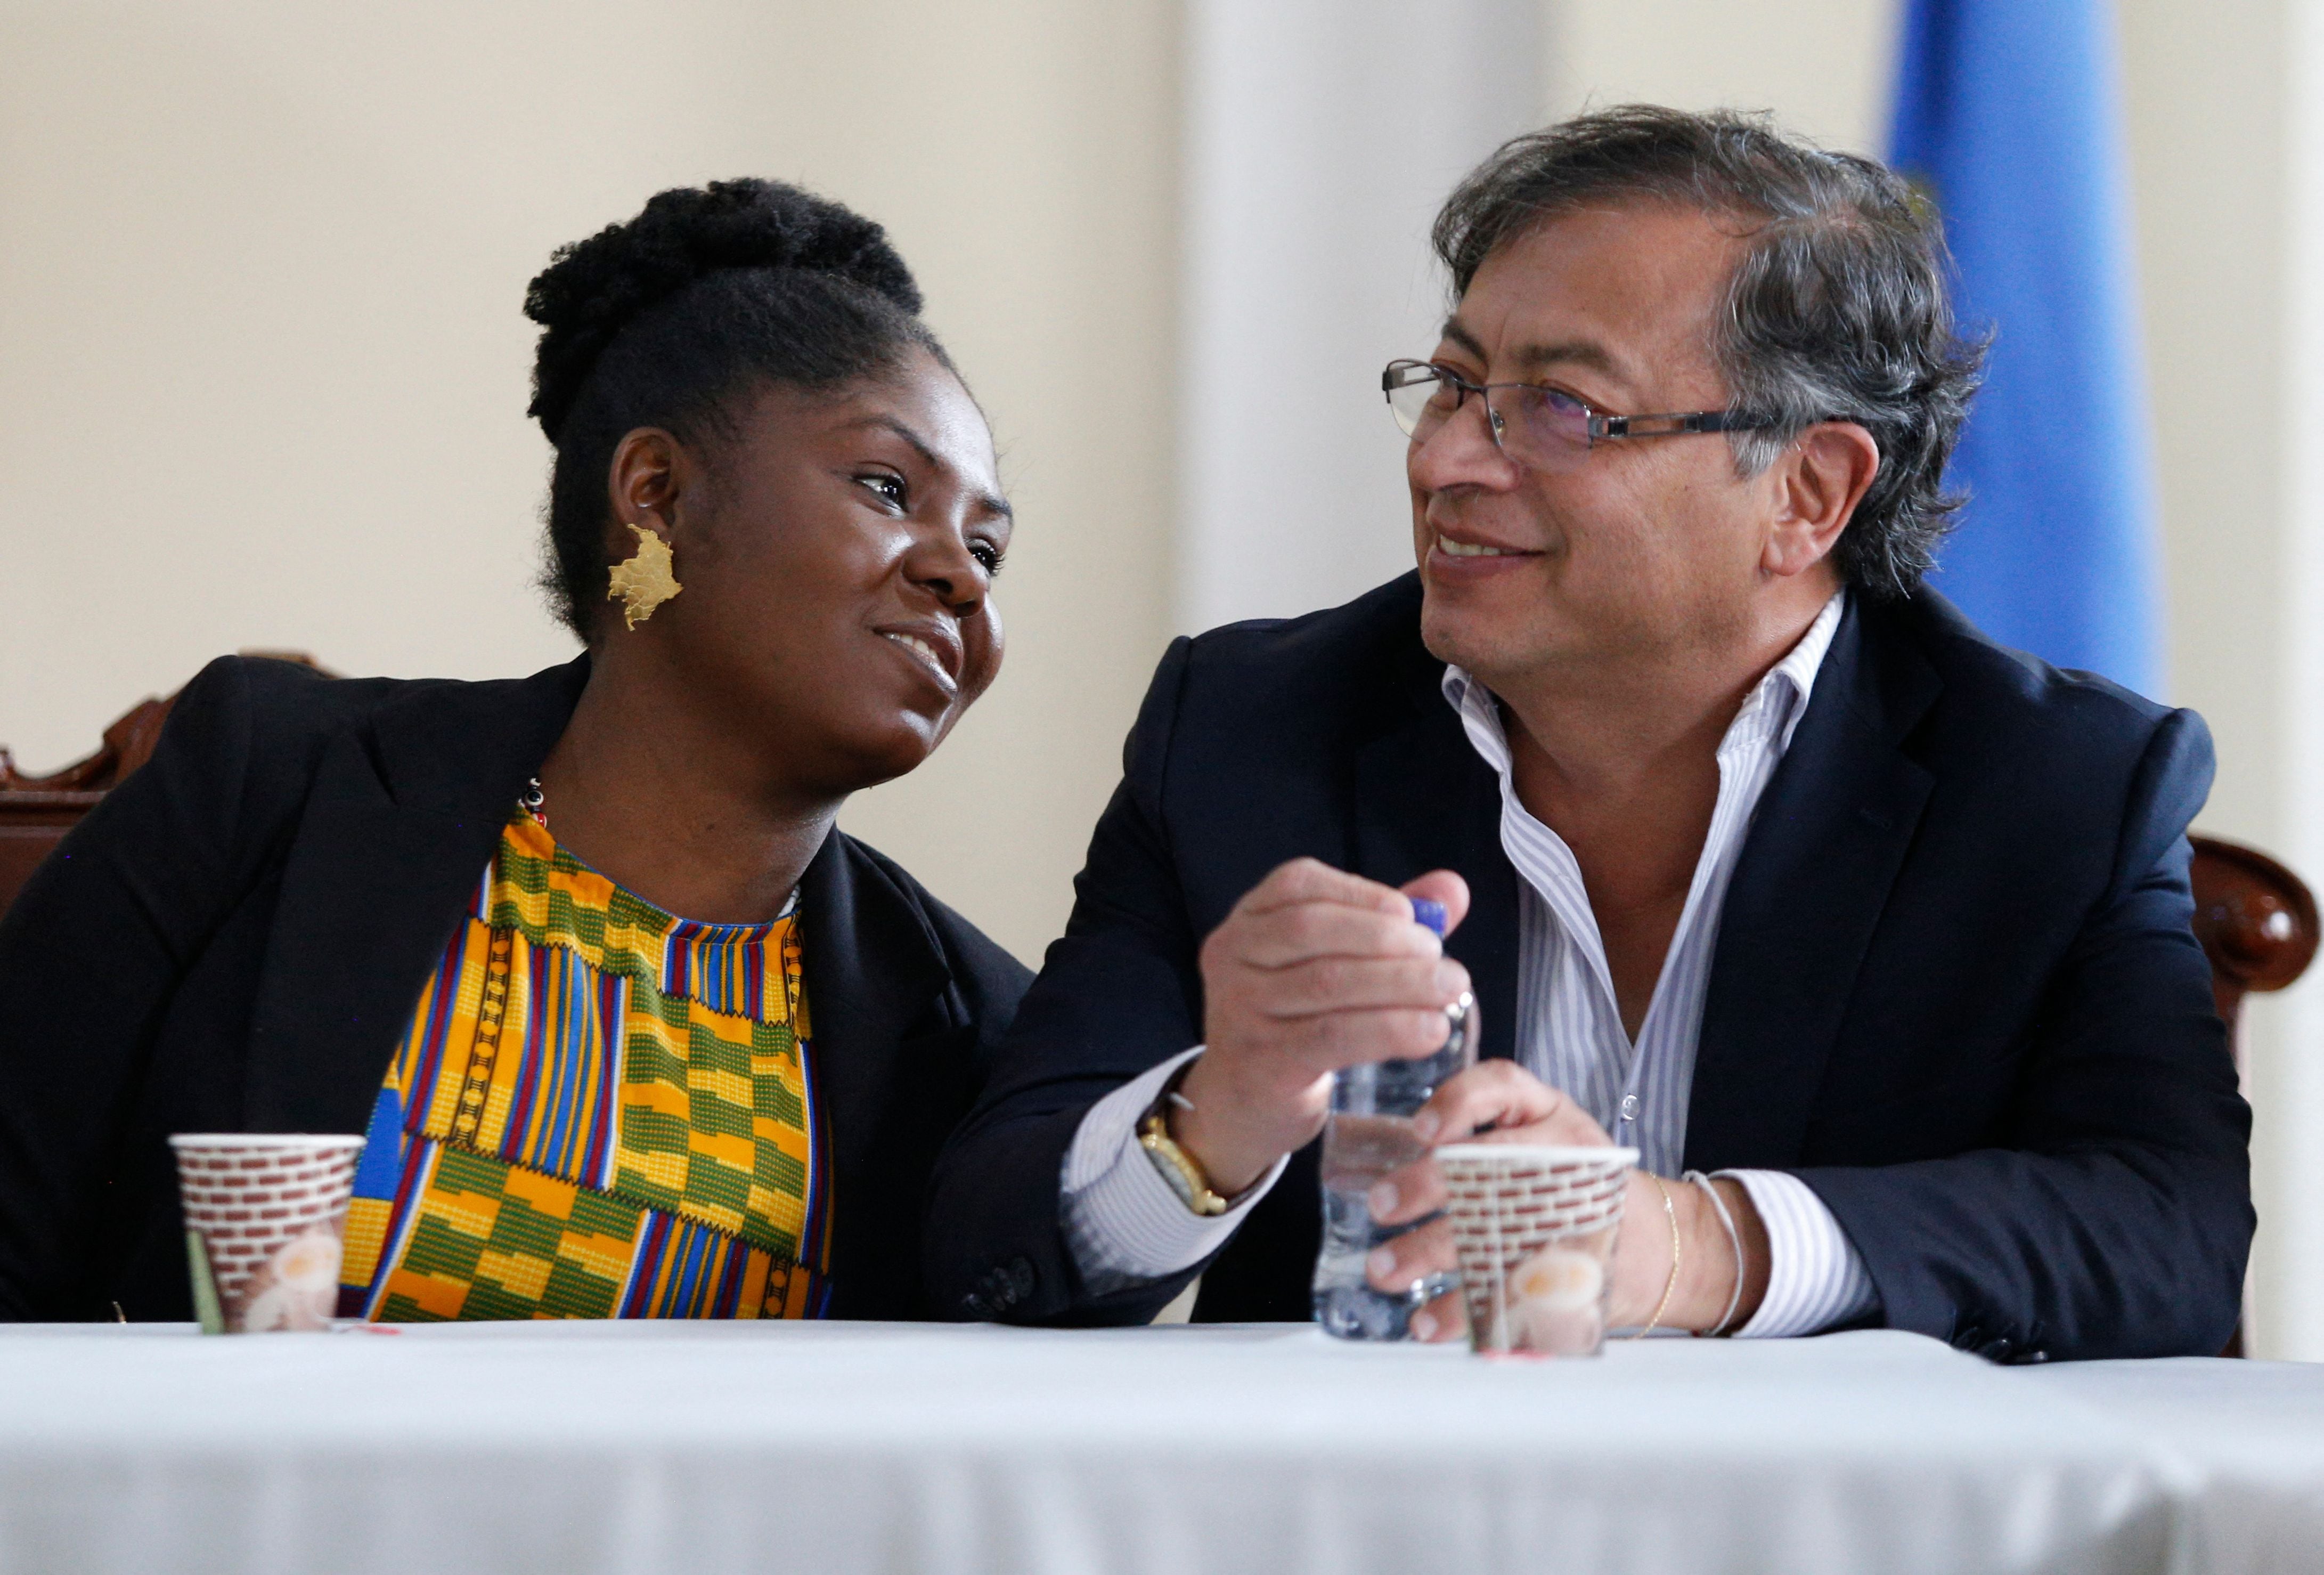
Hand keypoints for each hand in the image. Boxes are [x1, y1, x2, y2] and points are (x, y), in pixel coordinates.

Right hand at [1172, 859, 1471, 1194]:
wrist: (1240, 1101)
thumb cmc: (1295, 1020)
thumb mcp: (1329, 964)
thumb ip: (1386, 924)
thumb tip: (1452, 889)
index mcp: (1248, 919)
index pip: (1298, 884)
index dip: (1361, 893)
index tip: (1411, 914)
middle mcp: (1232, 956)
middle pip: (1312, 929)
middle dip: (1387, 939)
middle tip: (1443, 960)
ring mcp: (1239, 1009)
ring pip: (1327, 982)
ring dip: (1400, 983)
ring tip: (1450, 989)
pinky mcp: (1261, 1062)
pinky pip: (1332, 1037)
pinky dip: (1390, 1030)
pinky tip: (1430, 1031)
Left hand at [1359, 1061, 1770, 1339]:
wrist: (1660, 1247)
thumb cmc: (1580, 1186)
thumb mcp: (1548, 1138)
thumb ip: (1482, 1139)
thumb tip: (1386, 1160)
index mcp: (1552, 1116)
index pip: (1505, 1086)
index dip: (1459, 1102)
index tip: (1420, 1129)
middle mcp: (1564, 1158)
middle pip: (1493, 1162)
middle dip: (1429, 1185)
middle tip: (1381, 1204)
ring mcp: (1571, 1218)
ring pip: (1495, 1230)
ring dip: (1430, 1252)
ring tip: (1385, 1270)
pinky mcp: (1573, 1274)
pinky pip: (1511, 1292)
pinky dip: (1462, 1313)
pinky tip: (1426, 1323)